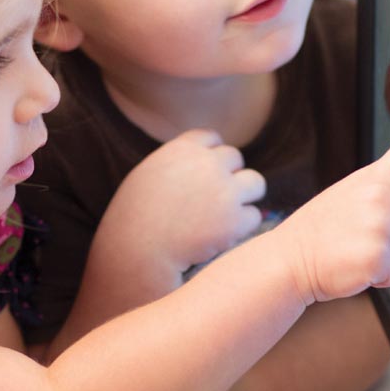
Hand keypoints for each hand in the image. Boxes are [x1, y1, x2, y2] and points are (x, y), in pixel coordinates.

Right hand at [101, 130, 265, 271]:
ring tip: (225, 215)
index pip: (211, 137)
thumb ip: (175, 163)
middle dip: (228, 176)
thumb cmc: (133, 219)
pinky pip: (253, 215)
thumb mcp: (146, 176)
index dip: (211, 155)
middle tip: (214, 199)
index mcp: (182, 149)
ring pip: (256, 183)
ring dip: (244, 196)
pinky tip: (220, 237)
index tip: (204, 174)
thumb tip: (200, 160)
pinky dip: (241, 227)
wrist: (137, 253)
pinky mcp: (235, 220)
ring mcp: (224, 191)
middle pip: (235, 157)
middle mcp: (207, 164)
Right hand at [275, 87, 389, 303]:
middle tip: (387, 248)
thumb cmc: (321, 235)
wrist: (287, 259)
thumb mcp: (349, 201)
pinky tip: (358, 271)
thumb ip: (385, 201)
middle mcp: (380, 194)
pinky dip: (385, 280)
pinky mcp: (376, 254)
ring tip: (362, 256)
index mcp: (375, 178)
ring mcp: (378, 223)